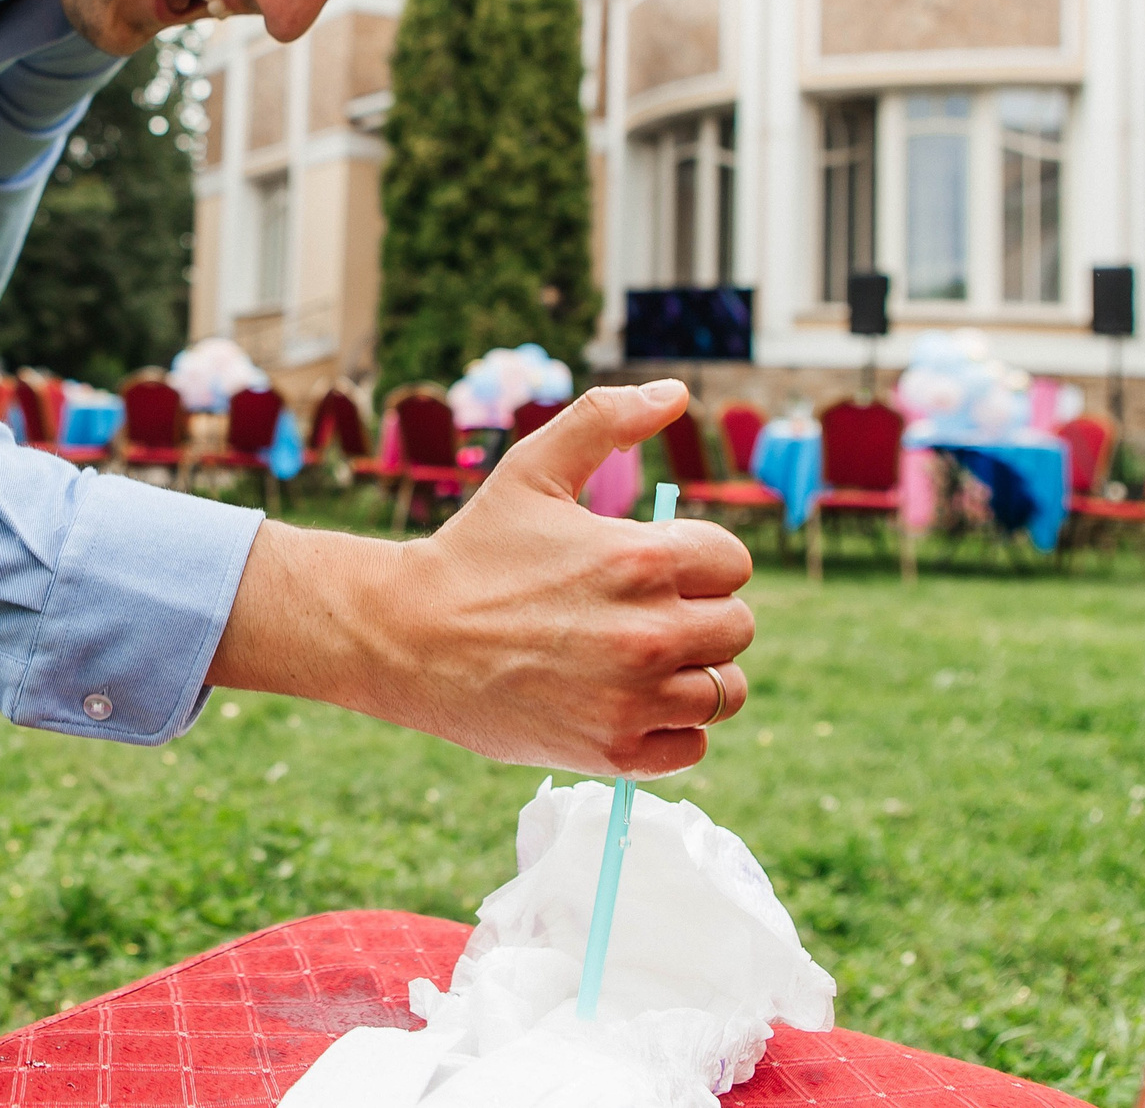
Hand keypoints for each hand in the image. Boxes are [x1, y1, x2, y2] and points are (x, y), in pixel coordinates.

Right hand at [213, 381, 751, 779]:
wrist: (406, 637)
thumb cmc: (474, 550)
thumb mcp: (532, 469)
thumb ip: (606, 420)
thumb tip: (678, 393)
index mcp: (644, 558)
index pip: (733, 563)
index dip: (697, 561)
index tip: (654, 569)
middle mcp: (651, 632)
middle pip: (738, 628)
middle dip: (699, 615)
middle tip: (640, 614)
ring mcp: (635, 699)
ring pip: (727, 690)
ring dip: (694, 674)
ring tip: (638, 660)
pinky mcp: (615, 751)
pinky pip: (693, 745)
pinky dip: (672, 729)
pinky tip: (626, 702)